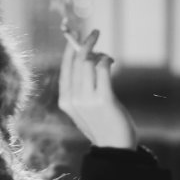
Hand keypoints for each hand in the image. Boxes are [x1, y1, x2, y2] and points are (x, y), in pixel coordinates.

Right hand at [58, 29, 137, 149]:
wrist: (114, 147)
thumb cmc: (102, 123)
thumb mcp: (85, 106)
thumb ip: (83, 86)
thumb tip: (91, 57)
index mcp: (65, 100)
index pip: (65, 67)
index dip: (70, 48)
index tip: (76, 35)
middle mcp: (72, 99)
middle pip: (76, 61)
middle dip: (85, 42)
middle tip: (95, 32)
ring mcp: (86, 100)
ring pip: (88, 62)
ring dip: (100, 53)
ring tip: (108, 57)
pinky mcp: (103, 99)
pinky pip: (102, 68)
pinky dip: (107, 60)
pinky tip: (111, 61)